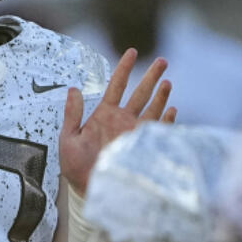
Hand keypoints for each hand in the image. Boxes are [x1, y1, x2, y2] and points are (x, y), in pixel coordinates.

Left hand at [60, 50, 175, 193]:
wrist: (91, 190)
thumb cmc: (77, 167)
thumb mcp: (68, 139)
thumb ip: (73, 114)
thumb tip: (73, 89)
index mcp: (105, 114)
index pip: (117, 85)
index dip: (124, 68)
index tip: (132, 52)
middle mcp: (123, 120)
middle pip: (140, 93)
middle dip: (151, 76)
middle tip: (162, 61)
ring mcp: (135, 133)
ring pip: (152, 109)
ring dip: (160, 96)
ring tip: (167, 82)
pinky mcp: (143, 147)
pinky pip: (158, 131)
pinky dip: (166, 121)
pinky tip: (172, 110)